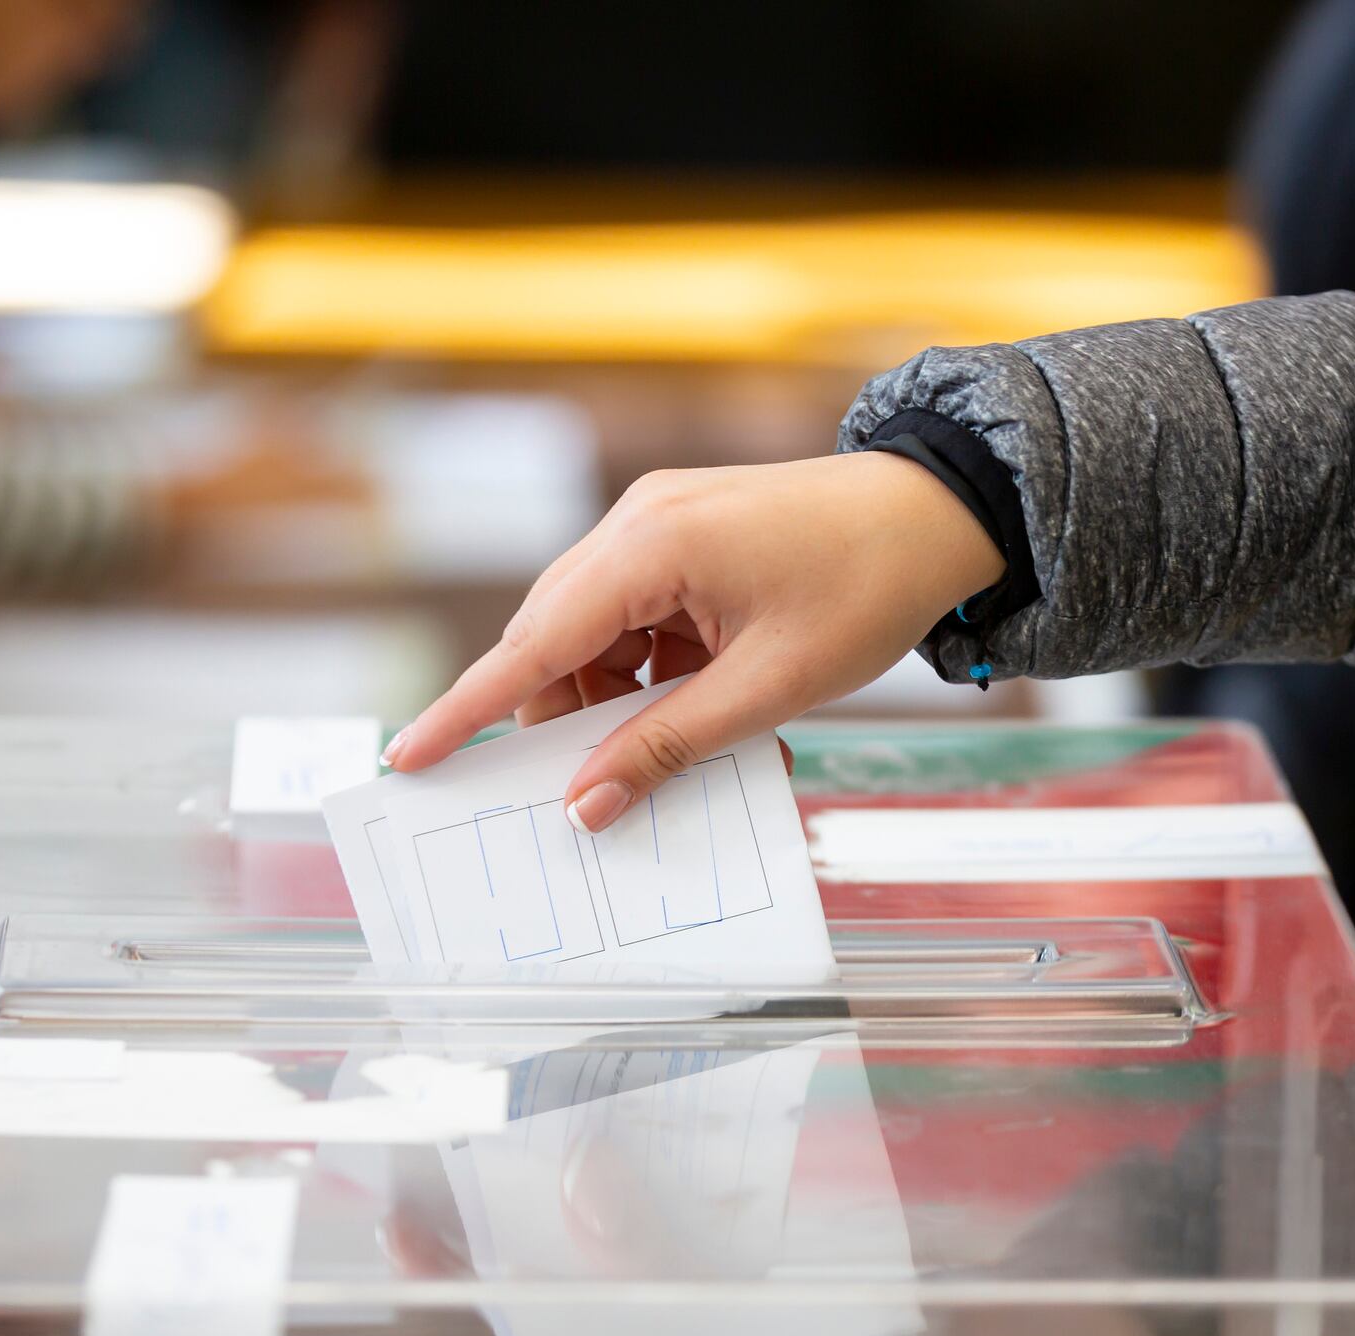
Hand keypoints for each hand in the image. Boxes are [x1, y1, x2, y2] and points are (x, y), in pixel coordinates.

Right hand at [384, 451, 1002, 828]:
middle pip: (557, 640)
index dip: (468, 709)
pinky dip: (655, 674)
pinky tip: (701, 714)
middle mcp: (638, 523)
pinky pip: (639, 619)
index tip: (411, 756)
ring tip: (677, 755)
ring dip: (620, 702)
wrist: (944, 513)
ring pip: (597, 636)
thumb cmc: (868, 584)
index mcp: (650, 545)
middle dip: (565, 720)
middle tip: (584, 792)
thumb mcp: (768, 685)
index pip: (532, 643)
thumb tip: (587, 804)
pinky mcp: (683, 537)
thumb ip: (667, 747)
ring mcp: (659, 524)